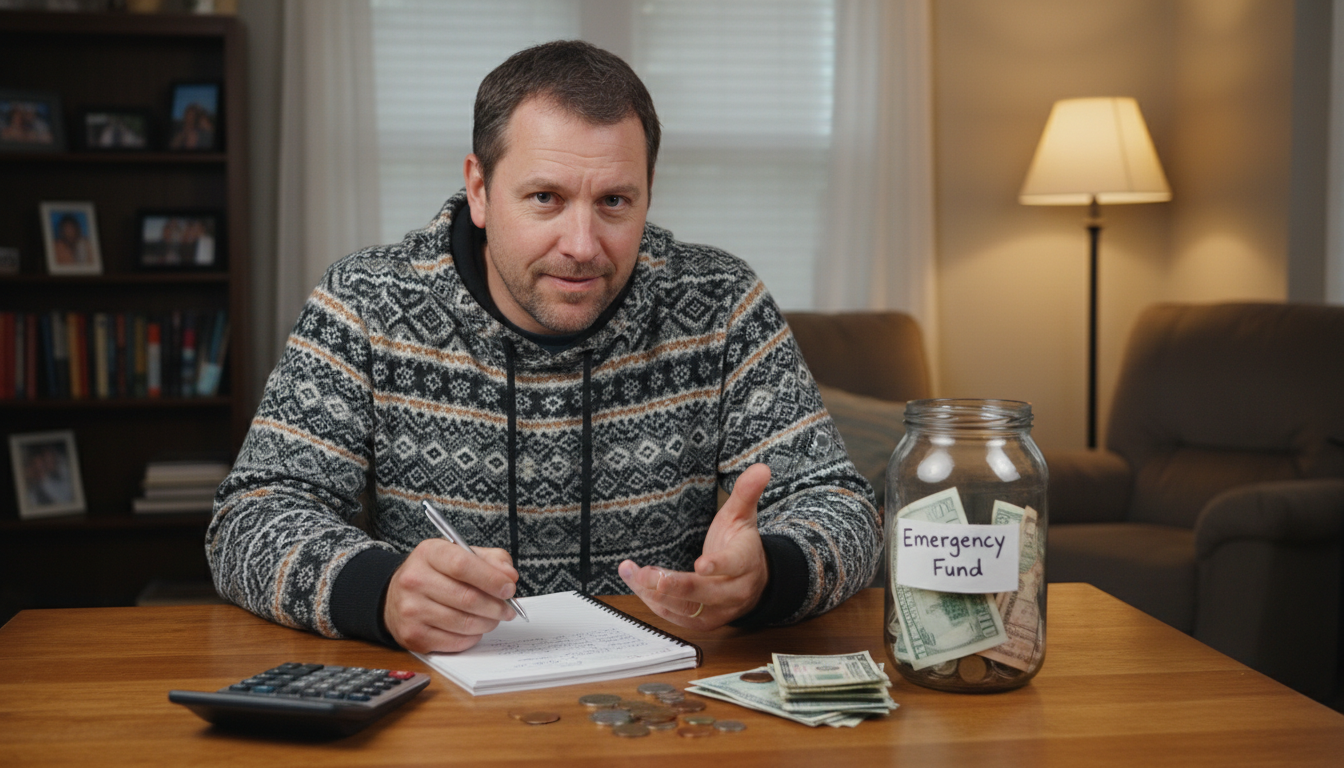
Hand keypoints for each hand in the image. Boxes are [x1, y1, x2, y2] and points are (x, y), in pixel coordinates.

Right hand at [383, 539, 518, 652]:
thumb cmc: (436, 574)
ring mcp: (411, 610)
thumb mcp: (461, 554)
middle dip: (496, 606)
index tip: (509, 588)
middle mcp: (414, 580)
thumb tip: (509, 576)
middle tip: (508, 608)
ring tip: (493, 617)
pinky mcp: (413, 636)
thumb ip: (491, 560)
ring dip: (488, 623)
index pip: (462, 565)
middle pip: (466, 598)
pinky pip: (455, 642)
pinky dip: (473, 637)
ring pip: (464, 623)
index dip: (491, 579)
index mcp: (429, 553)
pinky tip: (474, 628)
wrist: (397, 596)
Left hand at [618, 463, 770, 628]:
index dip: (718, 565)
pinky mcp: (704, 622)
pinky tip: (637, 585)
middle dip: (673, 584)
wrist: (755, 582)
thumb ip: (746, 492)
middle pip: (704, 592)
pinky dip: (655, 604)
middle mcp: (734, 591)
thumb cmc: (741, 545)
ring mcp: (719, 611)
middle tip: (646, 573)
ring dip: (655, 593)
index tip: (701, 565)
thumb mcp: (743, 516)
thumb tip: (761, 467)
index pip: (734, 564)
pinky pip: (677, 617)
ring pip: (686, 608)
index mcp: (745, 561)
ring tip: (632, 573)